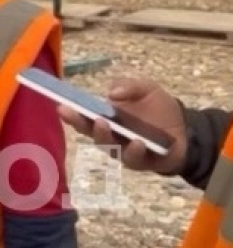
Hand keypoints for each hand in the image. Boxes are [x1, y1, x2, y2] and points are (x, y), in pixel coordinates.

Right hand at [57, 76, 187, 174]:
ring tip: (104, 124)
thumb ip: (130, 85)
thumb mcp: (147, 89)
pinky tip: (137, 142)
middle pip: (89, 131)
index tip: (60, 104)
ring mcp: (123, 149)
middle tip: (72, 113)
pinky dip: (134, 151)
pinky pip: (133, 158)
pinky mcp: (140, 161)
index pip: (84, 115)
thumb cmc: (161, 109)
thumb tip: (110, 93)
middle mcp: (110, 134)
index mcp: (107, 116)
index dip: (71, 111)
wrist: (187, 130)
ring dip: (103, 136)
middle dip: (78, 122)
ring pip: (107, 146)